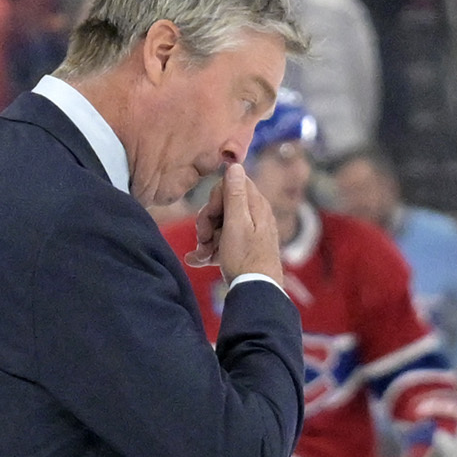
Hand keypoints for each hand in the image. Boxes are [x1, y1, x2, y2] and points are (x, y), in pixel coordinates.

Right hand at [196, 159, 285, 293]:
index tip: (210, 217)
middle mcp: (255, 215)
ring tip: (202, 256)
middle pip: (223, 205)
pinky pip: (224, 241)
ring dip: (207, 238)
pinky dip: (211, 249)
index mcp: (255, 205)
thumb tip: (235, 164)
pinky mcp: (245, 247)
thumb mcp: (236, 224)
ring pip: (221, 225)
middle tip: (202, 239)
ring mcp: (250, 231)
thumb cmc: (245, 258)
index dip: (215, 198)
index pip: (230, 184)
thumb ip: (235, 194)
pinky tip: (198, 260)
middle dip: (208, 221)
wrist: (257, 292)